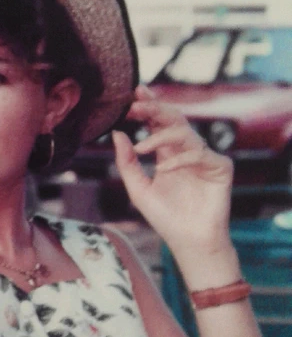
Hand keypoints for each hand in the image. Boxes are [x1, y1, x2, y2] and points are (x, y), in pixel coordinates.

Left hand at [112, 85, 233, 254]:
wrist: (188, 241)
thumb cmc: (165, 217)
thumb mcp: (138, 188)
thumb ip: (126, 162)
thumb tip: (116, 133)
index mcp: (167, 153)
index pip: (158, 122)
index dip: (148, 106)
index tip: (133, 94)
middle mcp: (186, 151)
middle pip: (173, 119)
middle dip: (154, 109)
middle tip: (136, 104)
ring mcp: (204, 157)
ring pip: (185, 132)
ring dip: (161, 135)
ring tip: (142, 147)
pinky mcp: (220, 167)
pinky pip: (199, 154)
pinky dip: (180, 160)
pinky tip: (164, 170)